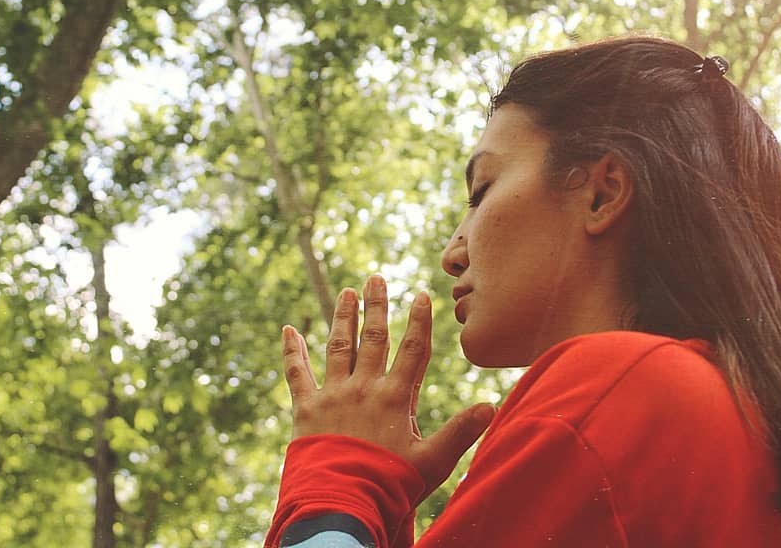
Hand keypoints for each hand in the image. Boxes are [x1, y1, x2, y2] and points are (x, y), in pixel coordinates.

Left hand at [282, 275, 495, 495]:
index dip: (419, 321)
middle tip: (375, 277)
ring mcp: (333, 395)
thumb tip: (491, 406)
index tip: (421, 295)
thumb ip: (461, 432)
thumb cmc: (390, 486)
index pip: (413, 350)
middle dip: (376, 306)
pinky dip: (293, 351)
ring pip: (339, 346)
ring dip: (343, 317)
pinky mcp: (306, 409)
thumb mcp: (433, 462)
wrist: (341, 503)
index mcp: (396, 398)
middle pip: (374, 338)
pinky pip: (298, 373)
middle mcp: (364, 388)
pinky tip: (289, 330)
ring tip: (346, 292)